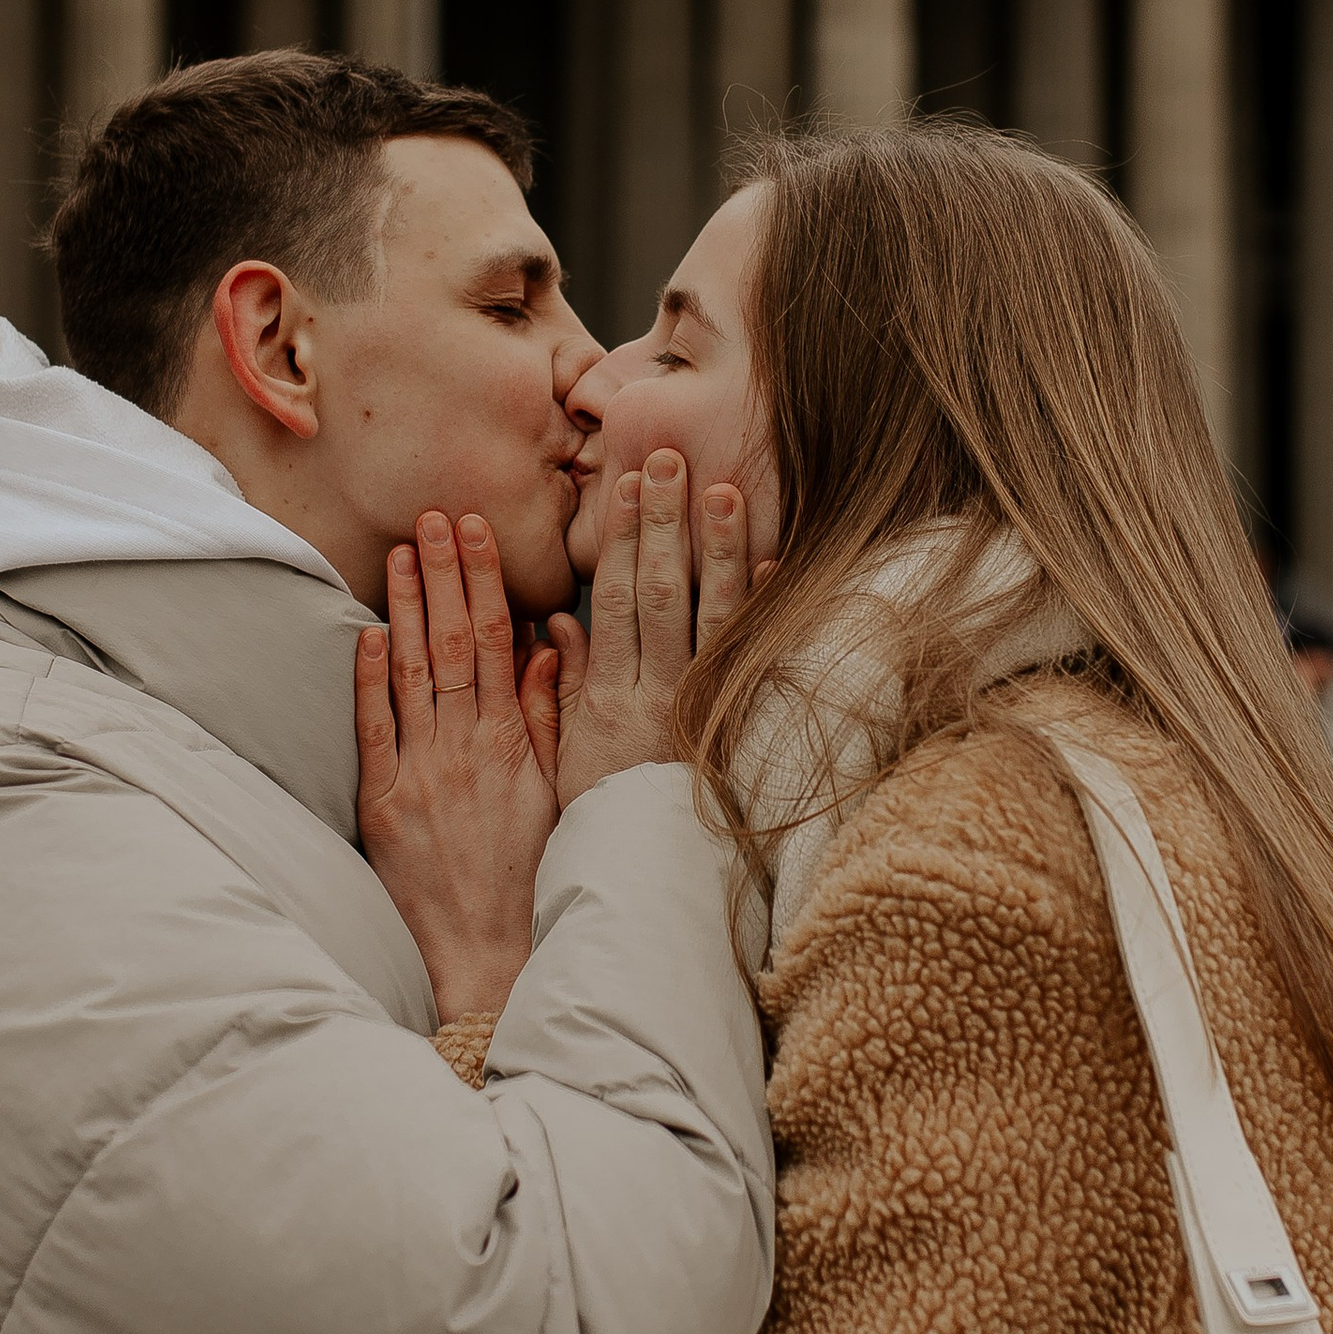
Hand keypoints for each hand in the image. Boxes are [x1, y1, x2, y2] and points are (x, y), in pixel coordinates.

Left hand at [355, 510, 559, 1023]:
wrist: (488, 948)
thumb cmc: (528, 871)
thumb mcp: (556, 790)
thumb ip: (547, 716)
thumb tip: (546, 647)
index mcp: (512, 741)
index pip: (494, 640)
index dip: (483, 580)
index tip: (475, 531)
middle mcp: (467, 747)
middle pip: (451, 643)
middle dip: (443, 574)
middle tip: (433, 517)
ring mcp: (422, 773)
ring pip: (411, 673)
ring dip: (404, 608)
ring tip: (399, 553)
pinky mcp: (383, 804)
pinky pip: (376, 730)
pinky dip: (370, 679)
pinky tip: (367, 634)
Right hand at [542, 453, 755, 809]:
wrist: (646, 874)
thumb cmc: (599, 811)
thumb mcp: (562, 751)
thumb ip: (561, 685)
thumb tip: (558, 624)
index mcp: (607, 696)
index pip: (611, 601)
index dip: (617, 539)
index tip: (624, 487)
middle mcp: (654, 693)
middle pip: (658, 592)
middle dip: (662, 523)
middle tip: (668, 459)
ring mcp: (698, 706)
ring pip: (708, 615)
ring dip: (716, 549)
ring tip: (722, 490)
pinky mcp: (732, 723)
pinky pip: (750, 658)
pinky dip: (762, 608)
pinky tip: (775, 562)